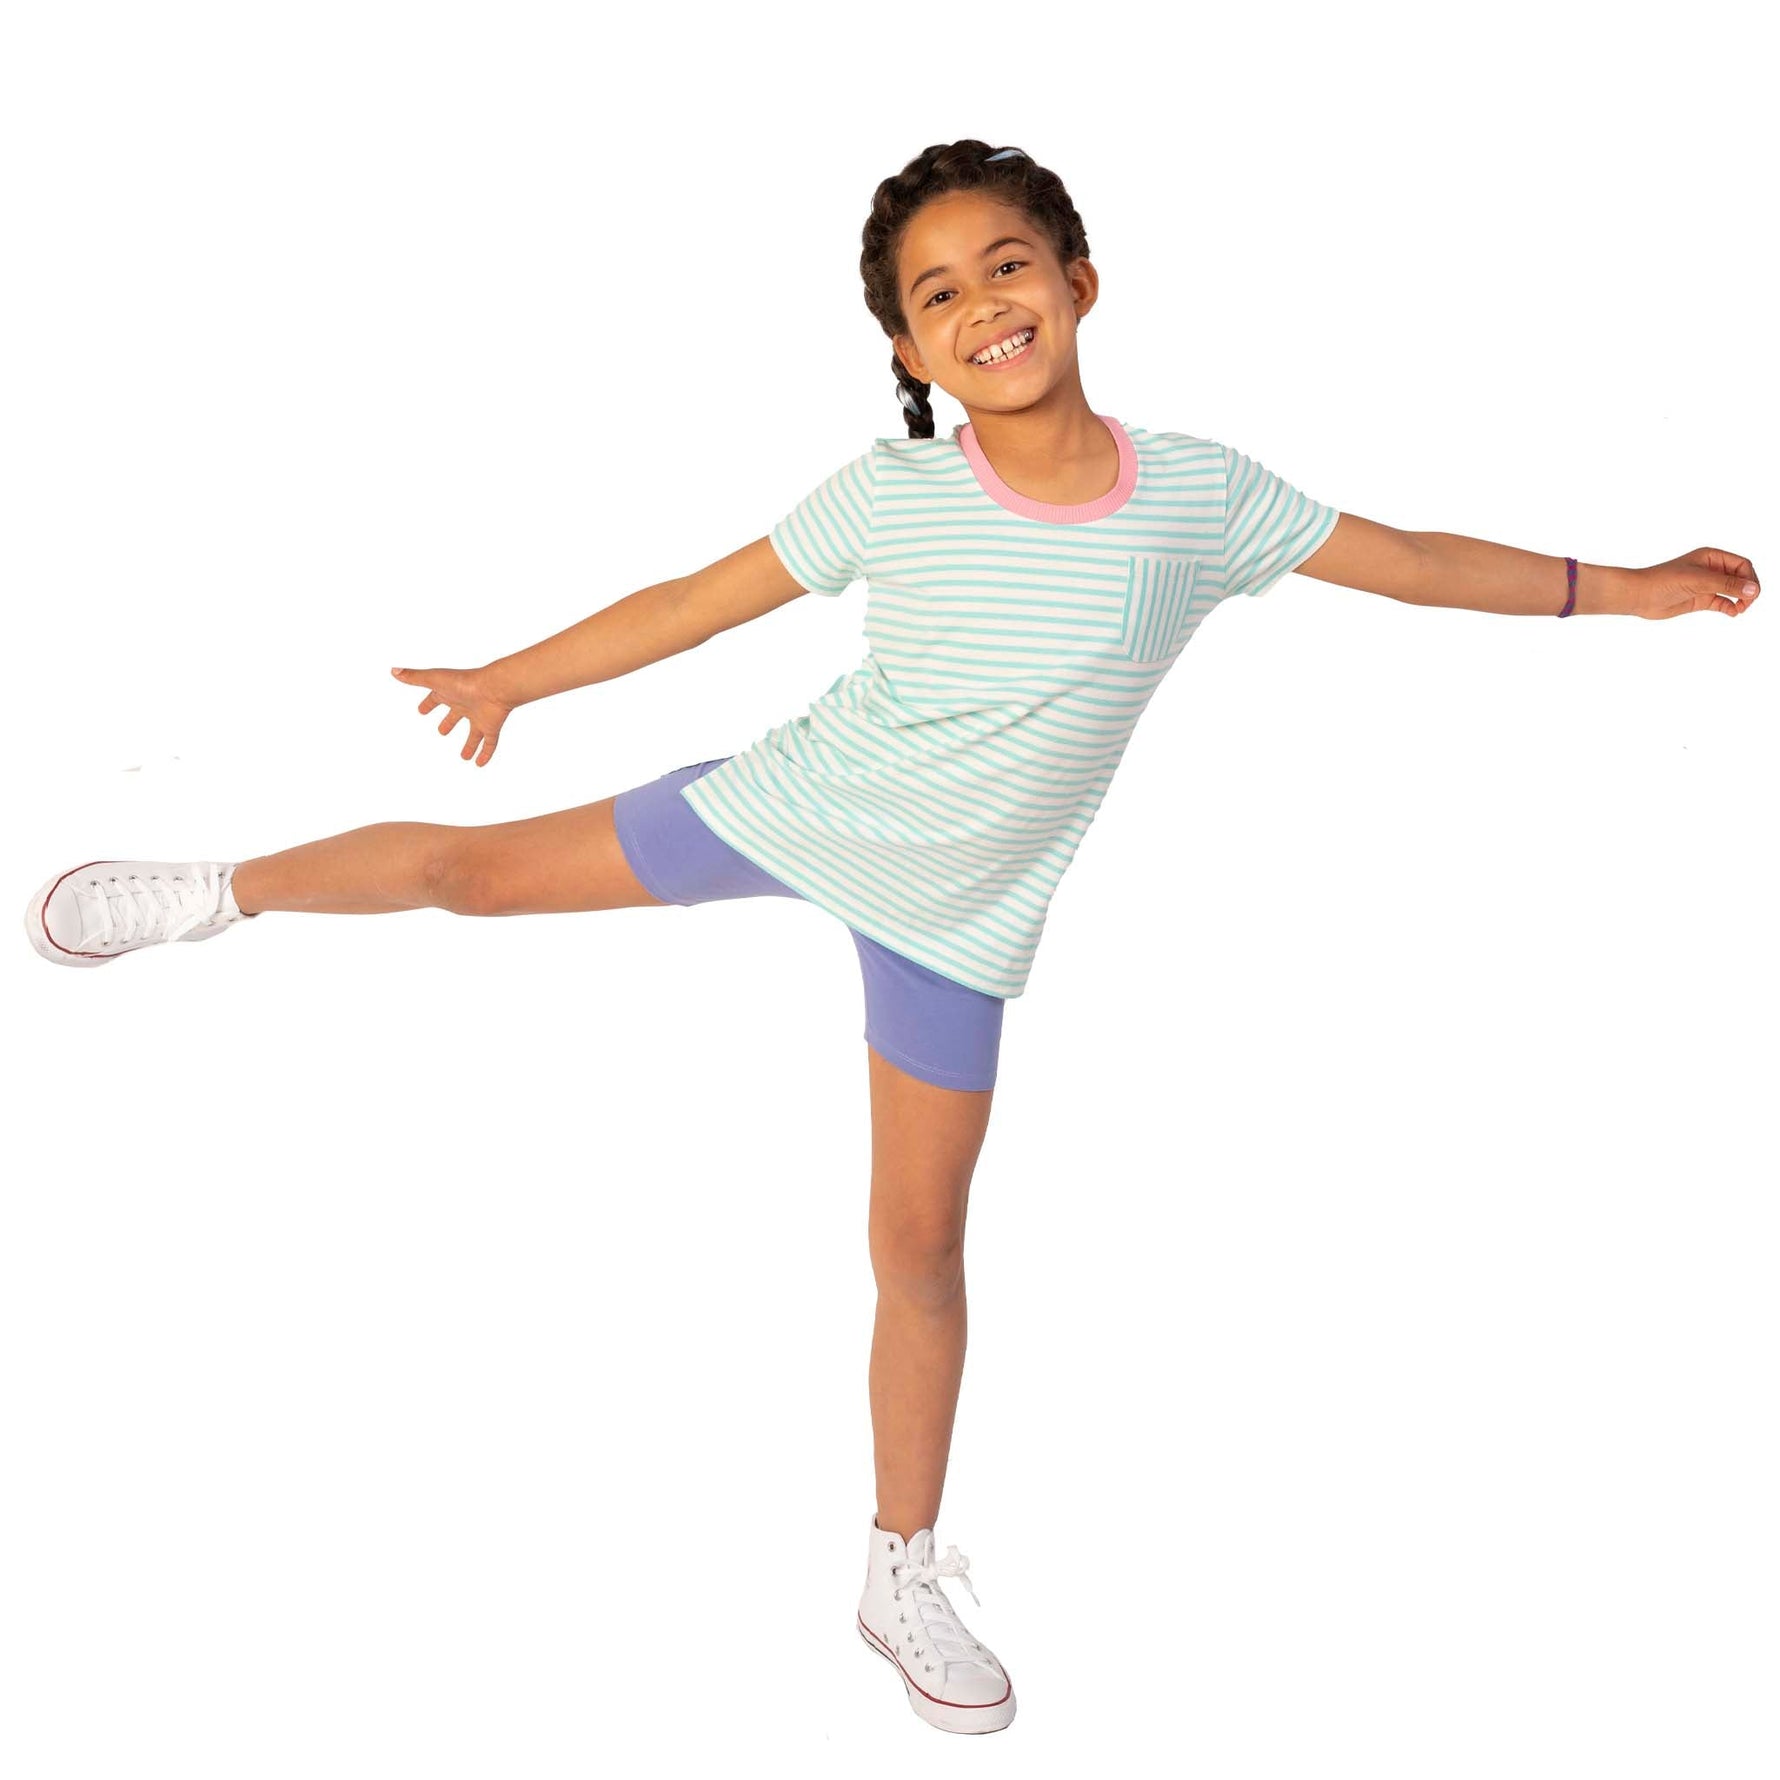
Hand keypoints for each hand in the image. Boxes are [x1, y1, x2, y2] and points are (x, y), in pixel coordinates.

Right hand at [389, 664, 513, 765]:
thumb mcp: (435, 679)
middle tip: (442, 732)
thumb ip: (415, 677)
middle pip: (456, 716)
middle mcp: (466, 705)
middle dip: (449, 723)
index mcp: (451, 693)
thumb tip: (394, 671)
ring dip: (470, 745)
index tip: (422, 710)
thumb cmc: (465, 682)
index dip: (429, 704)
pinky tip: (480, 764)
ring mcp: (480, 717)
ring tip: (464, 756)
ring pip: (474, 734)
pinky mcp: (491, 727)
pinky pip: (489, 744)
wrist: (494, 688)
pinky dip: (485, 754)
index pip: (436, 698)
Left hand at [1626, 548, 1759, 618]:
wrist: (1639, 595)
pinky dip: (1730, 607)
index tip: (1751, 593)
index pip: (1741, 565)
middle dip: (1747, 589)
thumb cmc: (1663, 581)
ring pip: (1732, 591)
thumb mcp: (1698, 580)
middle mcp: (1711, 569)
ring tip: (1741, 609)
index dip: (1750, 578)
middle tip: (1748, 603)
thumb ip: (1726, 584)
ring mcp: (1705, 585)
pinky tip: (1732, 613)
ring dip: (1740, 599)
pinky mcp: (1699, 599)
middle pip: (1740, 578)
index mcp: (1711, 557)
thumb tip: (1753, 590)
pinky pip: (1722, 603)